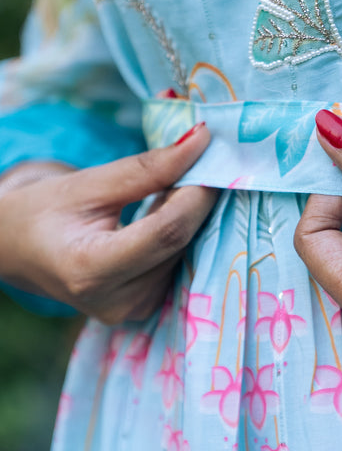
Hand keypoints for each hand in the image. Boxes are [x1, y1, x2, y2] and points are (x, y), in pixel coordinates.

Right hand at [0, 123, 216, 323]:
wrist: (16, 252)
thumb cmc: (42, 213)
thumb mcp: (87, 183)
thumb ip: (147, 168)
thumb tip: (200, 140)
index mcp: (92, 270)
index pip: (167, 231)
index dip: (196, 194)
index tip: (212, 157)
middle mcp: (117, 301)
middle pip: (178, 243)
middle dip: (196, 199)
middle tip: (200, 162)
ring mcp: (133, 310)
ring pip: (184, 253)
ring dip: (188, 215)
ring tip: (170, 187)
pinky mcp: (144, 308)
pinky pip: (178, 263)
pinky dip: (180, 233)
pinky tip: (168, 212)